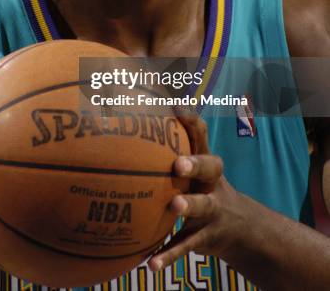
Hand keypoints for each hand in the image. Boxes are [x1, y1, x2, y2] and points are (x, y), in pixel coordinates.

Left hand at [148, 114, 246, 270]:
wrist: (243, 229)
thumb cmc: (205, 189)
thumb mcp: (198, 170)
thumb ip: (173, 151)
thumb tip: (129, 129)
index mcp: (207, 162)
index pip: (202, 136)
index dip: (191, 121)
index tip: (175, 107)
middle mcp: (213, 183)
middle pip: (210, 167)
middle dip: (196, 164)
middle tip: (178, 163)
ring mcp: (213, 211)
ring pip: (204, 207)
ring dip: (189, 206)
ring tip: (174, 206)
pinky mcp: (206, 237)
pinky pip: (188, 246)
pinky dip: (170, 255)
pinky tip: (151, 263)